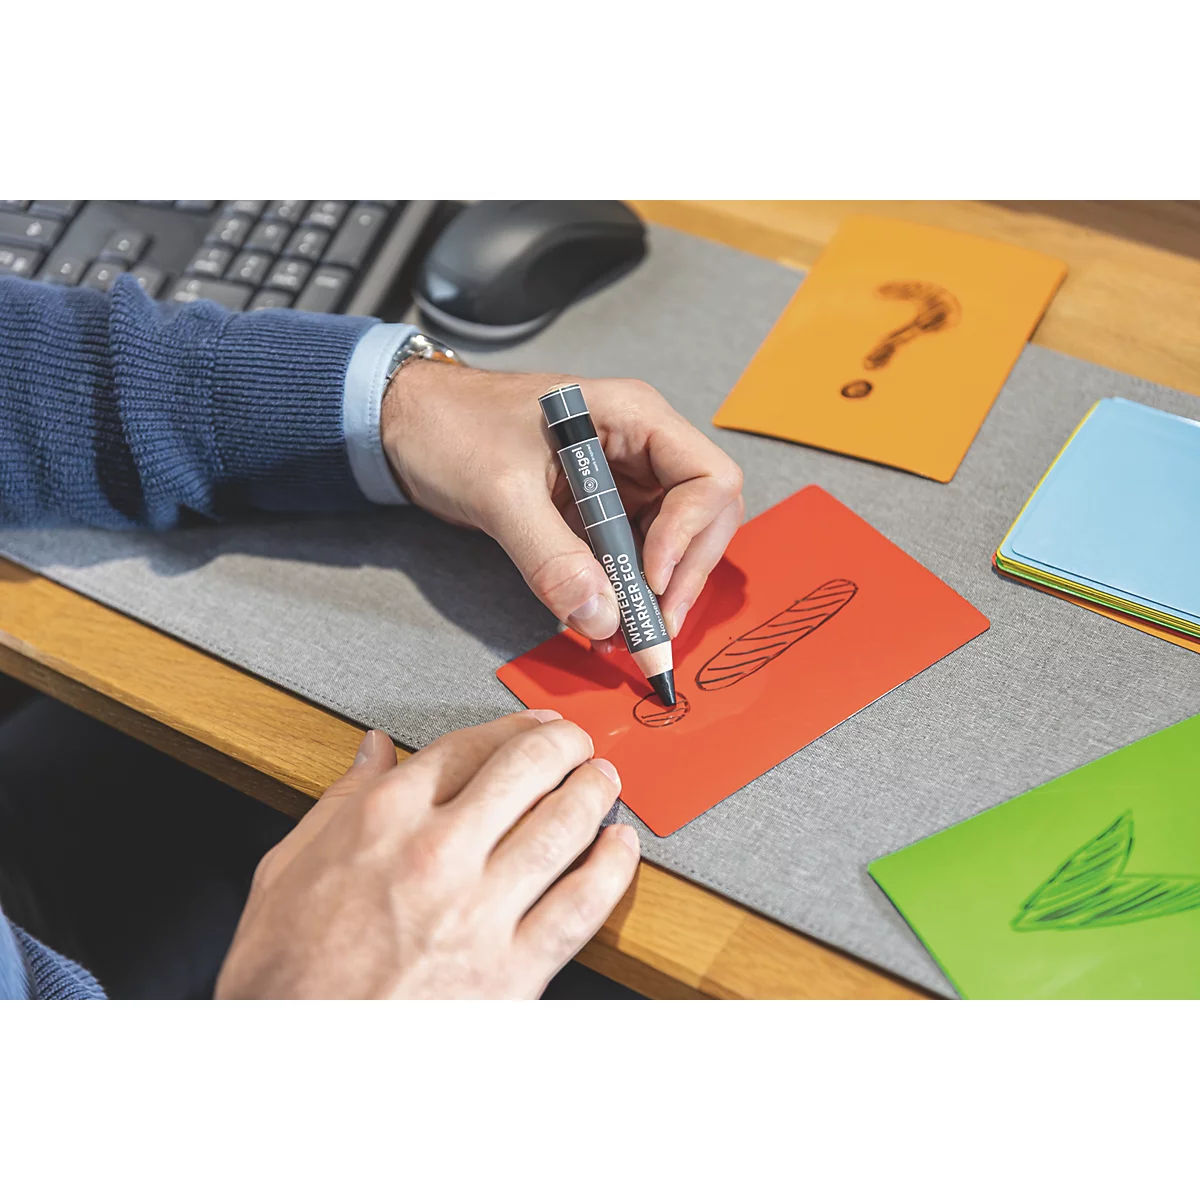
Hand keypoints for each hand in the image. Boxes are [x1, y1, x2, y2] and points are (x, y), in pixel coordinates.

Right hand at [215, 712, 638, 998]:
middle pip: (526, 769)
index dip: (511, 727)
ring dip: (594, 792)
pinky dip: (611, 868)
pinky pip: (581, 905)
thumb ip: (337, 801)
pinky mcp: (512, 970)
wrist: (295, 1064)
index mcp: (382, 820)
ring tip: (604, 783)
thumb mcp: (287, 870)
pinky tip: (620, 848)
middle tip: (578, 745)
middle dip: (563, 745)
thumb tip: (372, 751)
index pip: (466, 746)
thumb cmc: (283, 978)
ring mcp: (480, 910)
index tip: (530, 726)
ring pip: (563, 825)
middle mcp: (437, 852)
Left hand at [382, 362, 743, 646]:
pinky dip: (623, 594)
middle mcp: (640, 447)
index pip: (708, 479)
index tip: (649, 581)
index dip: (690, 536)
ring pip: (671, 545)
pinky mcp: (598, 511)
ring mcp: (622, 481)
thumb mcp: (500, 492)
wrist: (407, 423)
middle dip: (682, 576)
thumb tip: (601, 618)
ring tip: (627, 639)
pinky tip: (604, 625)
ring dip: (655, 594)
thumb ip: (550, 557)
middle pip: (704, 518)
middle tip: (651, 630)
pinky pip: (630, 557)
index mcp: (633, 417)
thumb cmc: (452, 425)